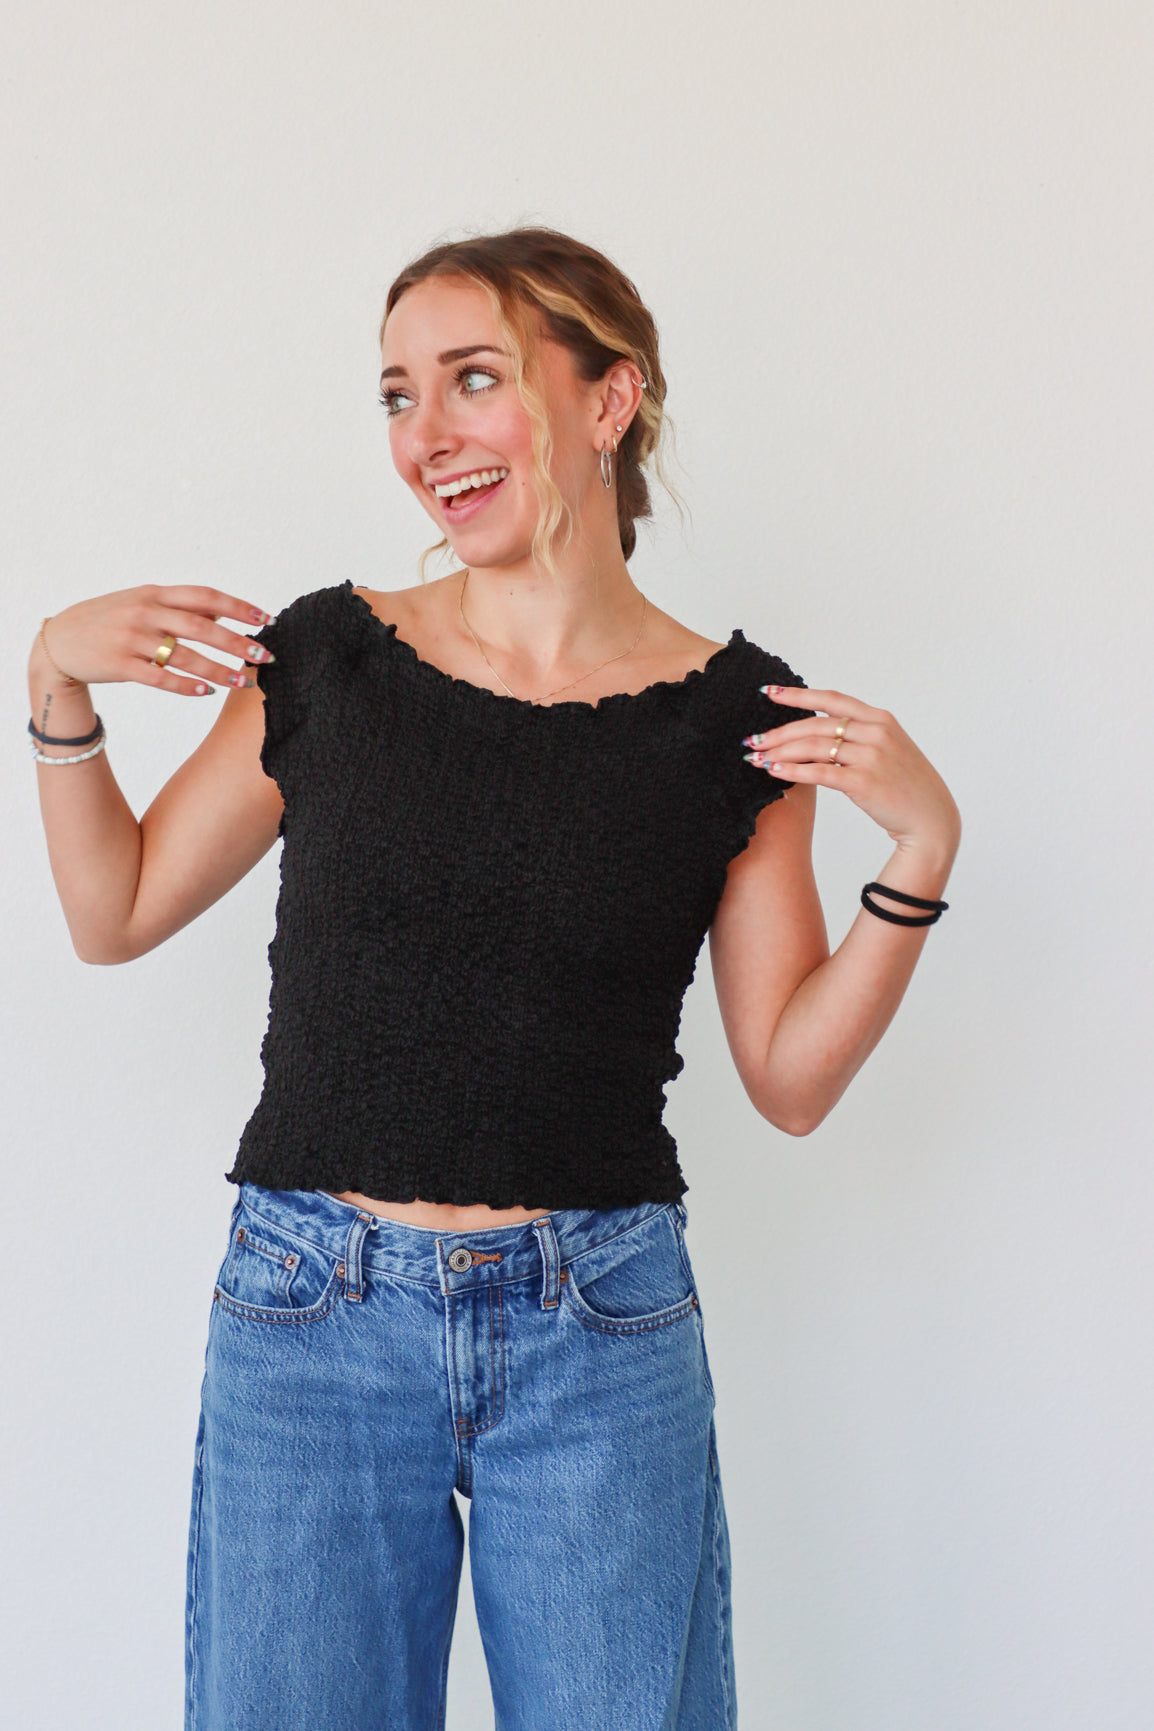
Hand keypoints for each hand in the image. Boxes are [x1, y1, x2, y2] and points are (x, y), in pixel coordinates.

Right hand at [31, 585, 276, 694]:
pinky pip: (160, 678)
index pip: (204, 596)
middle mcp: (144, 612)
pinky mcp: (120, 664)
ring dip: (218, 670)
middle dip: (237, 642)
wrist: (58, 642)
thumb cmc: (108, 621)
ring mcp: (131, 638)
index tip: (266, 618)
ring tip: (243, 682)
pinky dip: (185, 685)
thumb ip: (180, 608)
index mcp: (154, 593)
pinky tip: (206, 692)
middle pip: (201, 626)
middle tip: (264, 655)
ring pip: (184, 655)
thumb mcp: (142, 603)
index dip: (238, 606)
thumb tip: (221, 615)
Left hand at [743, 686, 960, 863]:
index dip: (798, 695)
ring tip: (756, 758)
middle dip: (779, 732)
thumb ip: (859, 737)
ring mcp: (872, 756)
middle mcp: (876, 732)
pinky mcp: (864, 782)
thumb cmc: (906, 787)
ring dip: (780, 752)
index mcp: (881, 719)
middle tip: (752, 740)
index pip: (832, 699)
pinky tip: (775, 771)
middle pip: (815, 725)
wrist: (932, 819)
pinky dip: (794, 771)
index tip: (769, 692)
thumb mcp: (888, 750)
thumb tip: (816, 736)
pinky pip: (820, 772)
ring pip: (814, 747)